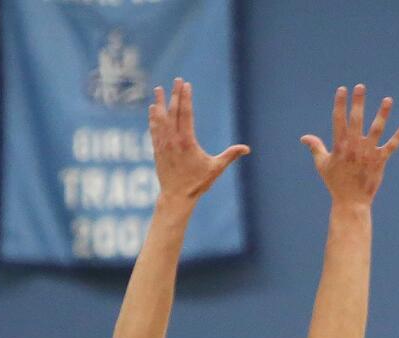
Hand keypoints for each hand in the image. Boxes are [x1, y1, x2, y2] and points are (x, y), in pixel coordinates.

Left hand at [148, 78, 249, 203]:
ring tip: (158, 89)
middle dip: (175, 95)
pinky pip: (154, 129)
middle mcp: (173, 140)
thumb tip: (246, 149)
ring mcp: (163, 144)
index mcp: (187, 142)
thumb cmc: (197, 183)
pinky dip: (153, 117)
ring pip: (160, 118)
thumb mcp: (216, 169)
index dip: (186, 98)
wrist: (176, 196)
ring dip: (160, 102)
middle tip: (177, 80)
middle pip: (173, 112)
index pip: (186, 114)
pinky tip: (152, 109)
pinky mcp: (157, 149)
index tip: (186, 85)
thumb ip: (230, 156)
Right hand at [301, 85, 398, 205]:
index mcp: (340, 145)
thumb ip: (315, 148)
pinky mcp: (380, 161)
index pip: (338, 119)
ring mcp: (368, 153)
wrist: (351, 201)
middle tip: (361, 86)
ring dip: (383, 113)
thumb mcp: (322, 165)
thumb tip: (304, 137)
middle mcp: (354, 146)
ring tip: (388, 99)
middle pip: (356, 119)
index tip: (342, 89)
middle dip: (358, 102)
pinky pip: (391, 146)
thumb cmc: (335, 183)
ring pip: (377, 129)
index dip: (340, 103)